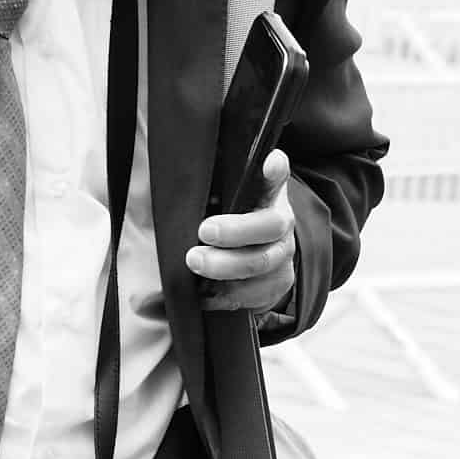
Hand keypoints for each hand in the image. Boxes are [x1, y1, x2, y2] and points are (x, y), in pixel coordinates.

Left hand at [189, 149, 298, 313]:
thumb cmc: (226, 223)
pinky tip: (203, 293)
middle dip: (236, 230)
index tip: (268, 163)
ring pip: (261, 263)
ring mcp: (282, 256)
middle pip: (270, 225)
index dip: (276, 171)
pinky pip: (253, 295)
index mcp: (268, 195)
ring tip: (195, 261)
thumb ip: (207, 192)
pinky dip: (225, 295)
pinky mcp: (275, 286)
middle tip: (203, 231)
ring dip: (226, 265)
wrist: (251, 260)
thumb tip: (178, 188)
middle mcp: (281, 223)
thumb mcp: (219, 203)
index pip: (276, 177)